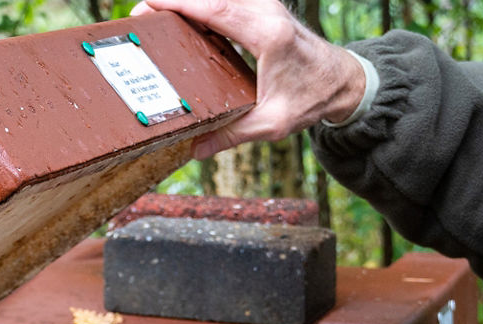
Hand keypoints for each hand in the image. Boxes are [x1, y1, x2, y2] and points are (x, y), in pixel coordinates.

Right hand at [131, 0, 366, 156]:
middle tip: (140, 16)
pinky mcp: (263, 10)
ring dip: (186, 3)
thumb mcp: (271, 123)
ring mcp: (265, 6)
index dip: (179, 4)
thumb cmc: (311, 99)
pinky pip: (226, 2)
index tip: (149, 6)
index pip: (215, 8)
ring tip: (155, 17)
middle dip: (172, 2)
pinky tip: (181, 20)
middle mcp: (266, 12)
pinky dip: (202, 7)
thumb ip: (231, 134)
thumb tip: (195, 149)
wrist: (342, 81)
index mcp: (268, 34)